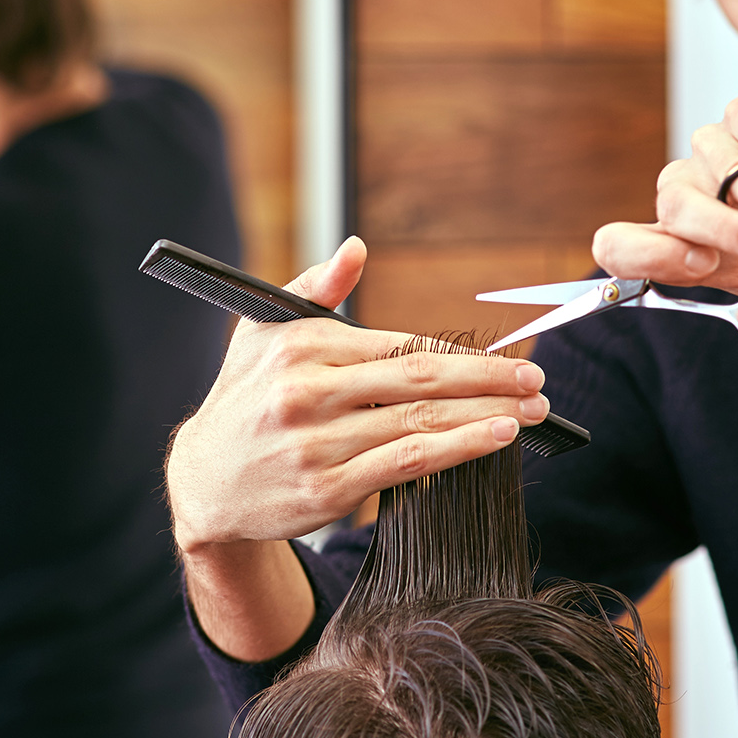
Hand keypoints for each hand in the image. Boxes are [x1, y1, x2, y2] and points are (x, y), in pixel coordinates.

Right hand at [166, 237, 551, 552]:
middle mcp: (307, 392)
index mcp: (301, 346)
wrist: (202, 483)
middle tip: (535, 380)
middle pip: (418, 381)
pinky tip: (493, 441)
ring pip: (419, 423)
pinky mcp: (326, 490)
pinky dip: (456, 450)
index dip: (459, 354)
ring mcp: (318, 444)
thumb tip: (358, 247)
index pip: (399, 345)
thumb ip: (316, 287)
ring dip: (485, 417)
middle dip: (487, 380)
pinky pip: (406, 463)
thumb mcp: (262, 332)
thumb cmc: (242, 400)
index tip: (506, 358)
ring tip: (529, 412)